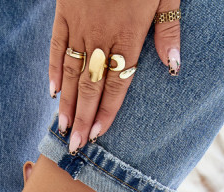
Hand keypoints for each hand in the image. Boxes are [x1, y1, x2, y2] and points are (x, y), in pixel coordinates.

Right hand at [49, 0, 181, 152]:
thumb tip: (173, 67)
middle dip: (82, 118)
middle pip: (90, 84)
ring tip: (62, 127)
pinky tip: (51, 91)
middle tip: (74, 146)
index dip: (107, 111)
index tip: (98, 135)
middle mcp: (102, 34)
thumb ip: (169, 29)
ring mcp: (80, 23)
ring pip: (70, 70)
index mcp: (129, 33)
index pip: (117, 82)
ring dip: (66, 102)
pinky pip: (56, 45)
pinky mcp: (64, 10)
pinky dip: (52, 69)